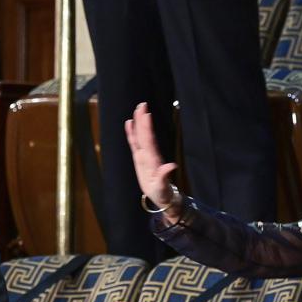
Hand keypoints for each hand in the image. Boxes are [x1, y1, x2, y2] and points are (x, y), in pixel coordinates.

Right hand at [125, 102, 179, 220]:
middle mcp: (148, 155)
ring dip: (139, 123)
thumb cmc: (162, 192)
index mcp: (152, 160)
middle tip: (142, 105)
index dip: (147, 128)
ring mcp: (144, 156)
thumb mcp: (162, 186)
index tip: (146, 114)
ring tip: (137, 110)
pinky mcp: (140, 159)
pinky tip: (130, 124)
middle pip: (145, 135)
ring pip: (140, 137)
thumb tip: (172, 166)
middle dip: (143, 120)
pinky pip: (135, 143)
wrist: (161, 196)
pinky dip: (132, 133)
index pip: (149, 140)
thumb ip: (165, 176)